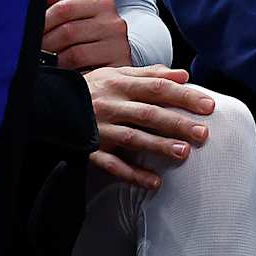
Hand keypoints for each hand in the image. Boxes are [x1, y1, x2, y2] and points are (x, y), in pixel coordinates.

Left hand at [42, 0, 131, 70]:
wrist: (112, 61)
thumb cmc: (88, 39)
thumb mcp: (73, 20)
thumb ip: (55, 6)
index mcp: (101, 4)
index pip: (64, 8)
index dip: (42, 23)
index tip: (31, 35)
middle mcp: (113, 22)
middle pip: (68, 32)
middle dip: (45, 46)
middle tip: (35, 54)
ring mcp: (118, 46)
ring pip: (75, 54)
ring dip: (55, 62)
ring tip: (48, 65)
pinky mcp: (118, 68)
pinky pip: (85, 73)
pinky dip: (69, 76)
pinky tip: (64, 75)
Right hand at [83, 65, 214, 190]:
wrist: (46, 104)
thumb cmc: (92, 88)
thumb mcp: (118, 74)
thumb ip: (151, 74)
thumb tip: (184, 75)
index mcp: (120, 83)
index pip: (157, 88)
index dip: (183, 96)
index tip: (209, 105)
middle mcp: (111, 105)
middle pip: (149, 113)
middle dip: (177, 123)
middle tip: (204, 133)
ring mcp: (99, 129)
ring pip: (132, 138)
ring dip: (158, 146)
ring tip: (184, 153)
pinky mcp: (89, 149)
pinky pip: (112, 165)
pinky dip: (133, 174)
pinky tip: (154, 182)